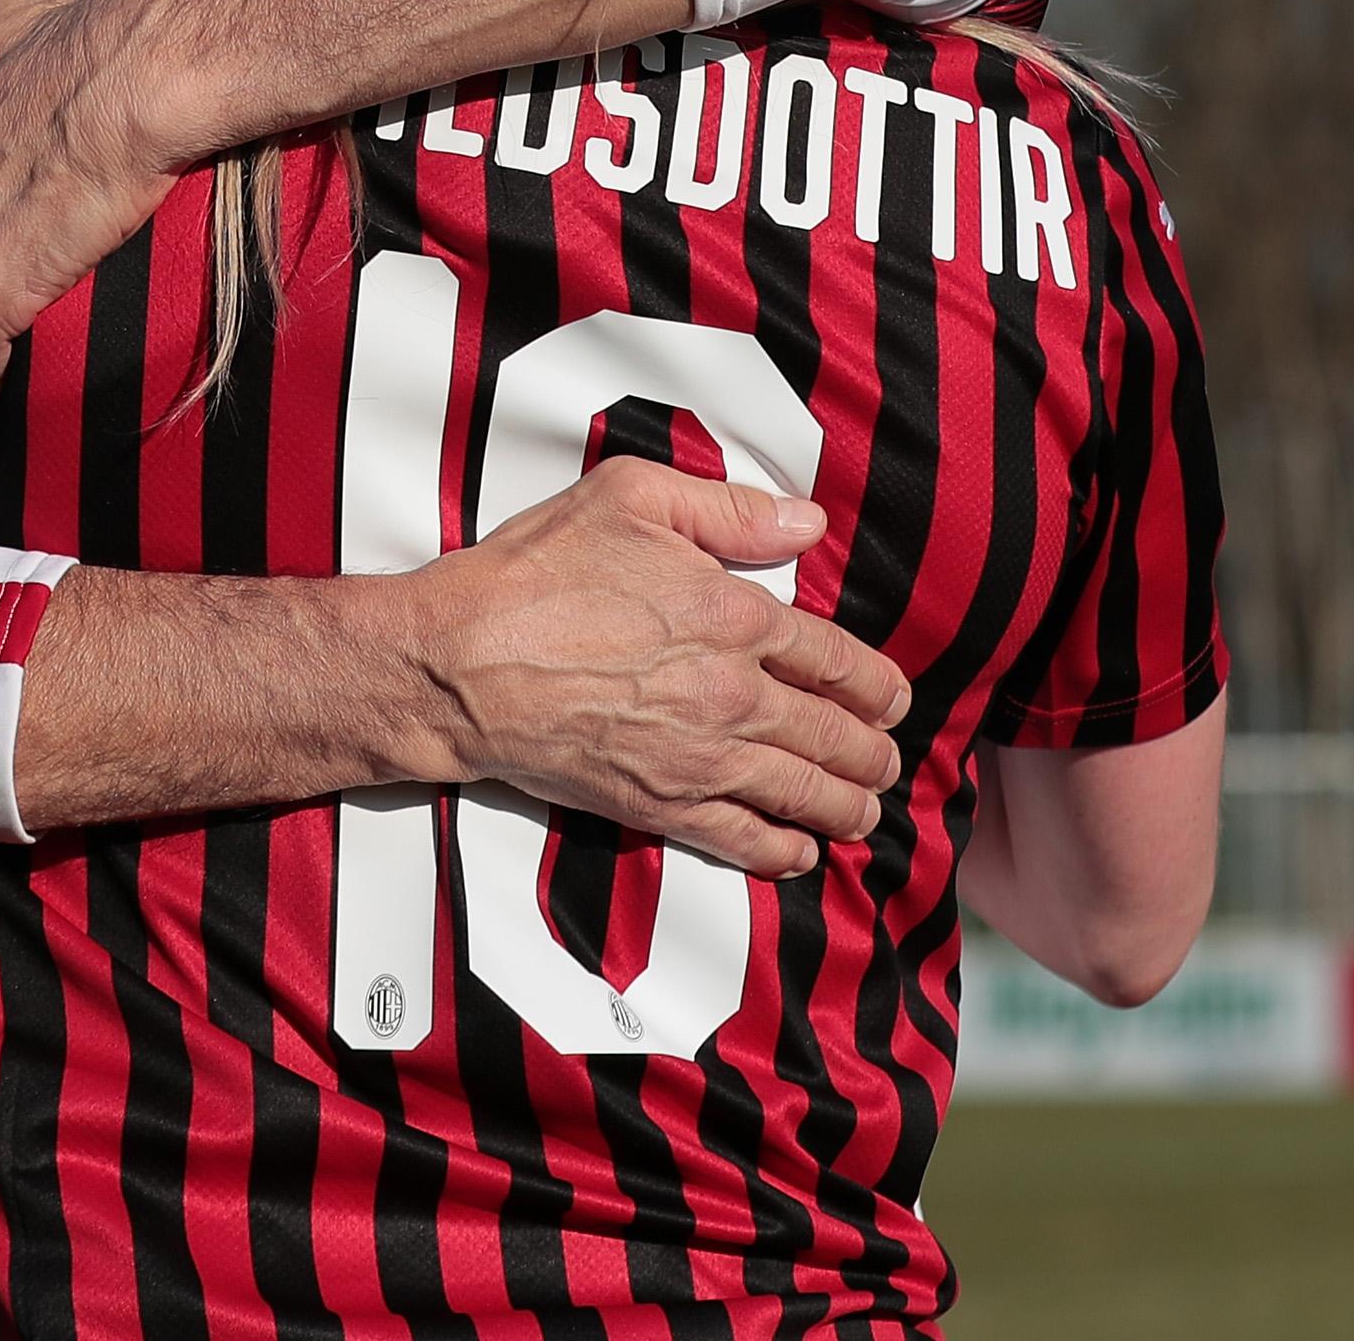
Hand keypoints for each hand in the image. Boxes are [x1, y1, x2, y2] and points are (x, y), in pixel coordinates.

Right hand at [397, 459, 911, 877]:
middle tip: (888, 763)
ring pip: (801, 792)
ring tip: (866, 812)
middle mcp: (732, 693)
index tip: (893, 697)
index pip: (836, 658)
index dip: (876, 683)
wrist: (461, 661)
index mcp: (735, 615)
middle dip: (872, 753)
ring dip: (846, 806)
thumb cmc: (534, 573)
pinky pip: (741, 839)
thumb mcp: (630, 498)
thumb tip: (806, 524)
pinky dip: (782, 853)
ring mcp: (699, 756)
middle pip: (833, 733)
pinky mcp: (658, 804)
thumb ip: (728, 510)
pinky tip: (801, 854)